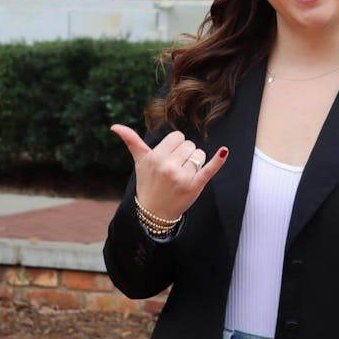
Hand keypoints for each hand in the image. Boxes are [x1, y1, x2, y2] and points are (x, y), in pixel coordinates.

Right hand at [110, 124, 228, 219]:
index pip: (178, 137)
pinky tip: (224, 151)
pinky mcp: (195, 186)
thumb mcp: (139, 162)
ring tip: (183, 175)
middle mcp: (168, 166)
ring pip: (199, 155)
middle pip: (189, 145)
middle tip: (175, 169)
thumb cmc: (148, 183)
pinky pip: (209, 169)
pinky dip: (218, 161)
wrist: (154, 212)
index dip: (175, 146)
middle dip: (185, 154)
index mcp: (155, 157)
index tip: (169, 157)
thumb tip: (114, 126)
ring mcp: (182, 177)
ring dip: (195, 162)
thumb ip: (131, 141)